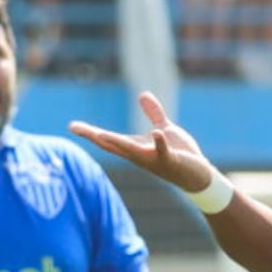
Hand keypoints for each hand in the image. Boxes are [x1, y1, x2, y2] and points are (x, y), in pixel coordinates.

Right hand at [70, 93, 214, 192]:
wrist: (199, 176)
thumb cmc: (180, 155)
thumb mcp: (165, 129)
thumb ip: (154, 113)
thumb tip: (142, 94)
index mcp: (136, 148)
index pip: (109, 140)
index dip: (90, 132)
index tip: (72, 126)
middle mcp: (140, 156)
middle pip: (112, 145)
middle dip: (94, 136)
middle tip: (75, 129)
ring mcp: (154, 159)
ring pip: (132, 151)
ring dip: (118, 143)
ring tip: (101, 133)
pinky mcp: (171, 160)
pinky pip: (163, 152)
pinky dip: (159, 143)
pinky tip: (157, 133)